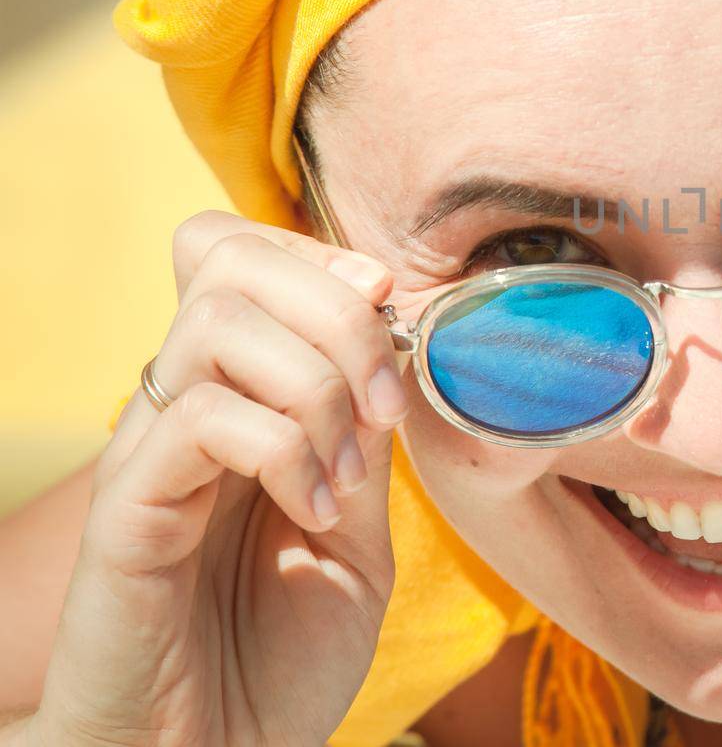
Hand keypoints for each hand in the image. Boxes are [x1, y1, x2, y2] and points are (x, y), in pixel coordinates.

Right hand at [30, 210, 406, 746]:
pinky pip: (199, 417)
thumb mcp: (358, 538)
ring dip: (318, 385)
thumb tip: (390, 339)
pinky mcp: (128, 511)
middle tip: (387, 405)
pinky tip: (315, 512)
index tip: (390, 318)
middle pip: (232, 263)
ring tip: (350, 477)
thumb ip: (365, 442)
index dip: (323, 260)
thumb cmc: (277, 666)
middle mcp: (184, 412)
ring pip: (216, 323)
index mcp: (239, 405)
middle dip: (337, 310)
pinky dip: (284, 449)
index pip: (243, 257)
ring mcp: (151, 456)